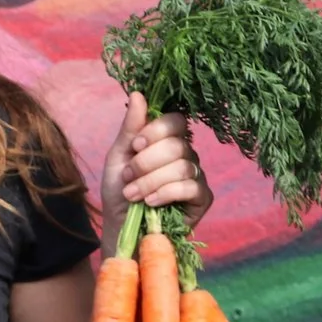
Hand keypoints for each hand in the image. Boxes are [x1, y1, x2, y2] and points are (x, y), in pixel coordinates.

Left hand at [100, 91, 213, 234]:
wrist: (122, 227)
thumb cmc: (120, 191)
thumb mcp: (119, 157)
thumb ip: (130, 128)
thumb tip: (138, 94)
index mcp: (167, 140)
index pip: (175, 120)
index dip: (155, 131)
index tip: (134, 147)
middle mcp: (186, 154)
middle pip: (176, 145)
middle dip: (145, 162)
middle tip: (128, 177)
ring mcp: (197, 176)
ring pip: (182, 166)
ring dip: (150, 181)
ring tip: (133, 194)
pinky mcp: (202, 199)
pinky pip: (191, 187)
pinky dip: (166, 193)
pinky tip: (151, 203)